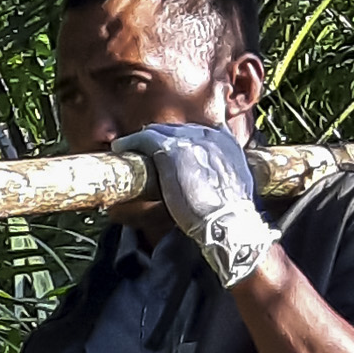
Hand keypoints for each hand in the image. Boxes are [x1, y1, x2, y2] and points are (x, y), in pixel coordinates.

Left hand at [111, 122, 277, 286]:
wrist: (228, 222)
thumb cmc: (230, 216)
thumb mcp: (234, 188)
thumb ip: (222, 178)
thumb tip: (212, 188)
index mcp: (227, 143)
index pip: (199, 133)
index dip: (182, 141)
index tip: (170, 153)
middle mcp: (211, 135)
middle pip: (178, 130)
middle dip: (161, 140)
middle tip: (145, 152)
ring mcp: (191, 140)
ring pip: (159, 132)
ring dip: (143, 141)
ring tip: (127, 149)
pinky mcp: (171, 150)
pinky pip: (145, 139)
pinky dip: (131, 142)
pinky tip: (119, 148)